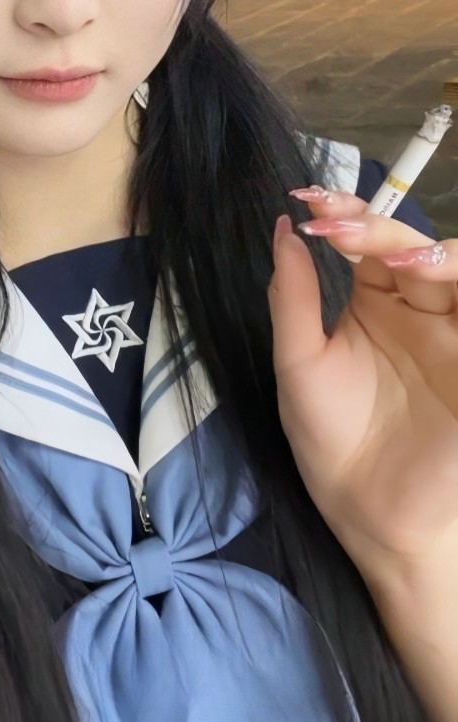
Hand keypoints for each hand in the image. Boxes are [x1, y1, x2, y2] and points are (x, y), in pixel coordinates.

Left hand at [268, 189, 457, 584]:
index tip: (310, 200)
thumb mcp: (298, 367)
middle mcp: (417, 310)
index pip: (364, 241)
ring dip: (434, 253)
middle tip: (341, 229)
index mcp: (372, 305)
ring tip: (395, 258)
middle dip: (378, 226)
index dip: (344, 213)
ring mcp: (454, 335)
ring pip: (457, 268)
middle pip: (410, 245)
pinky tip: (434, 280)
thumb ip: (292, 297)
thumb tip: (281, 228)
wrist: (377, 521)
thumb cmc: (334, 445)